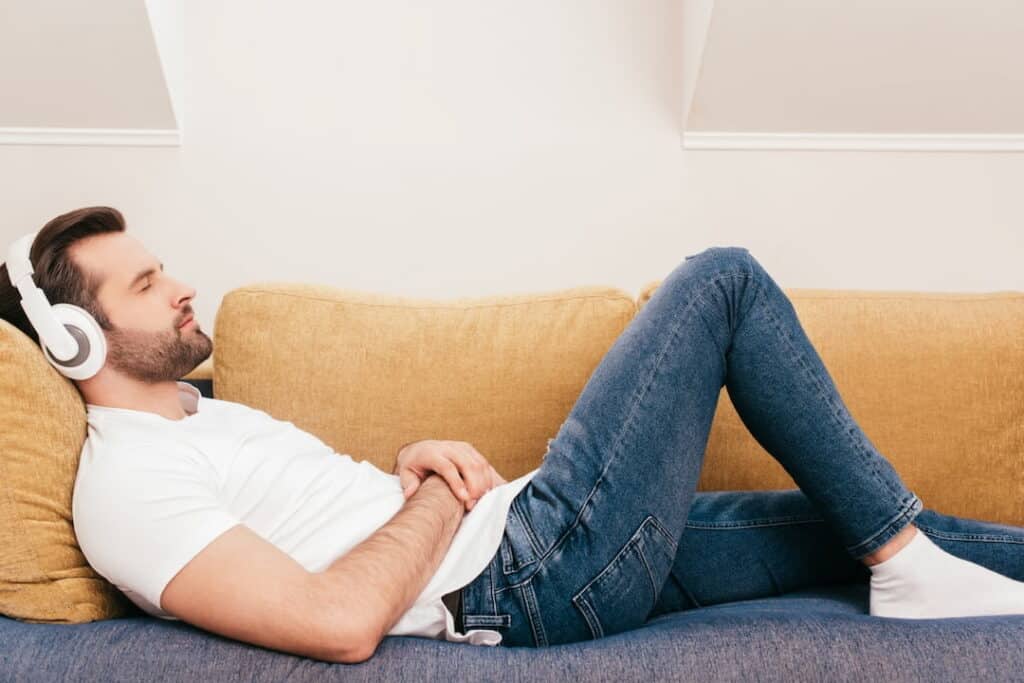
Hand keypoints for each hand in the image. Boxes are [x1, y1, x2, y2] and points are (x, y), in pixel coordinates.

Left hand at [394, 440, 508, 510]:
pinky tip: (487, 492)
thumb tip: (411, 493)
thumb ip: (408, 483)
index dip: (457, 482)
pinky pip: (483, 462)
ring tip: (480, 501)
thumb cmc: (412, 466)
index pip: (447, 467)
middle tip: (473, 504)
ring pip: (479, 463)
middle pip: (467, 464)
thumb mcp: (405, 473)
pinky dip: (488, 477)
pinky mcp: (470, 450)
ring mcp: (461, 447)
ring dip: (483, 483)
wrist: (419, 449)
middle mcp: (448, 448)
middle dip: (474, 485)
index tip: (464, 498)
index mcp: (432, 453)